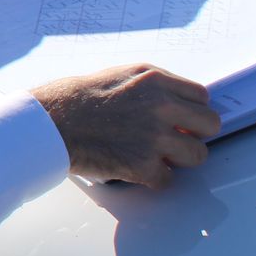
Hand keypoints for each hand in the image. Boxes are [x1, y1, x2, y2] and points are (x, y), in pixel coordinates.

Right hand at [30, 64, 217, 188]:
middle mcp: (161, 106)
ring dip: (177, 159)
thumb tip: (174, 102)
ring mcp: (154, 137)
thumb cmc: (72, 101)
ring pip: (197, 155)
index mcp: (155, 80)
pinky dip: (152, 178)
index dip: (189, 111)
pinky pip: (167, 180)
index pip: (202, 97)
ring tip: (154, 156)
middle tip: (172, 139)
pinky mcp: (143, 165)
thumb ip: (151, 87)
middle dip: (192, 134)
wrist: (46, 124)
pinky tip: (133, 168)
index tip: (179, 119)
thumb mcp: (117, 76)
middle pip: (209, 125)